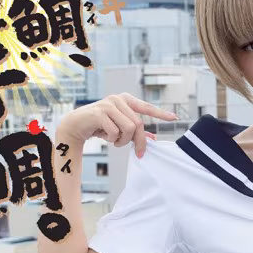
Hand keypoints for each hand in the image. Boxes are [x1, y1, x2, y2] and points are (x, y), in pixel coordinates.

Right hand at [56, 93, 177, 156]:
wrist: (77, 125)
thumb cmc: (101, 126)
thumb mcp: (119, 128)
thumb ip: (136, 131)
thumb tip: (153, 139)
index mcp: (126, 100)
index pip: (146, 107)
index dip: (161, 113)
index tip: (175, 118)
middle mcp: (118, 99)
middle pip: (138, 124)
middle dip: (138, 141)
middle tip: (138, 153)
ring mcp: (109, 104)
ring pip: (128, 128)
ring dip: (123, 141)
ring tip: (115, 141)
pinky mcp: (100, 112)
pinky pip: (115, 132)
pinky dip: (112, 140)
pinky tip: (104, 136)